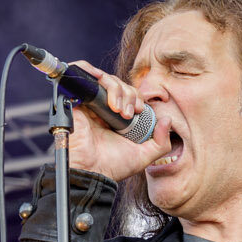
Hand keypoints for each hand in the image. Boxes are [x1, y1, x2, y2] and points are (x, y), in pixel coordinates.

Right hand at [57, 59, 169, 182]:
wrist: (91, 171)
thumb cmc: (112, 166)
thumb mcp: (144, 156)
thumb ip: (161, 142)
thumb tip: (167, 121)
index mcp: (114, 118)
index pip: (128, 94)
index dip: (136, 97)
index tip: (138, 110)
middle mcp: (100, 109)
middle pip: (118, 84)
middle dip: (128, 94)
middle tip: (127, 113)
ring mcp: (87, 103)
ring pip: (105, 78)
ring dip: (116, 89)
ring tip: (118, 110)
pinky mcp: (74, 99)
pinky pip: (81, 72)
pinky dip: (90, 70)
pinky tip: (101, 85)